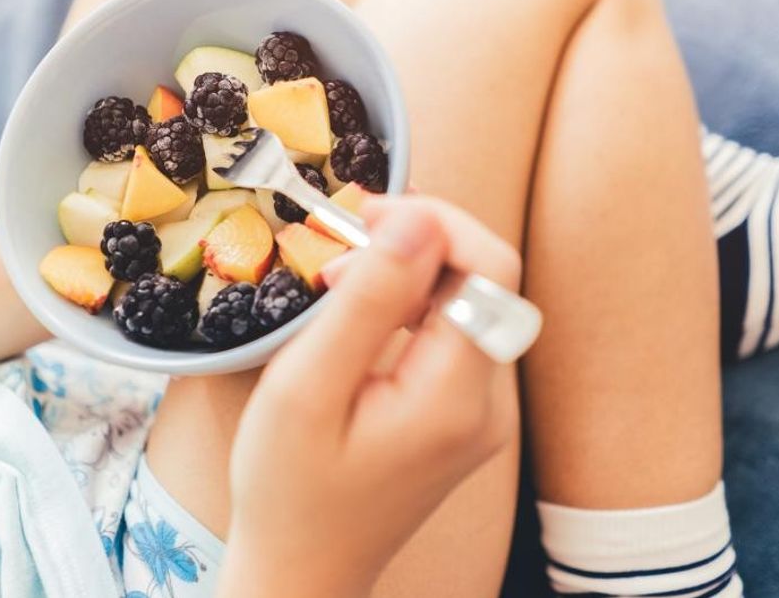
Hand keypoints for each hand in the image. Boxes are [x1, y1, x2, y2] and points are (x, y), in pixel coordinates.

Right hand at [217, 196, 521, 597]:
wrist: (302, 571)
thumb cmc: (289, 490)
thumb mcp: (306, 389)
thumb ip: (367, 302)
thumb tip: (417, 221)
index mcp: (456, 397)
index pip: (490, 268)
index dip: (436, 221)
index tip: (366, 217)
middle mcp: (489, 404)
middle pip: (484, 279)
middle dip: (417, 243)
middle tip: (340, 247)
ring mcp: (481, 412)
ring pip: (469, 300)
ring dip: (411, 271)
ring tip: (340, 283)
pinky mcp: (464, 415)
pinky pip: (455, 331)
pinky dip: (412, 304)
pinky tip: (363, 314)